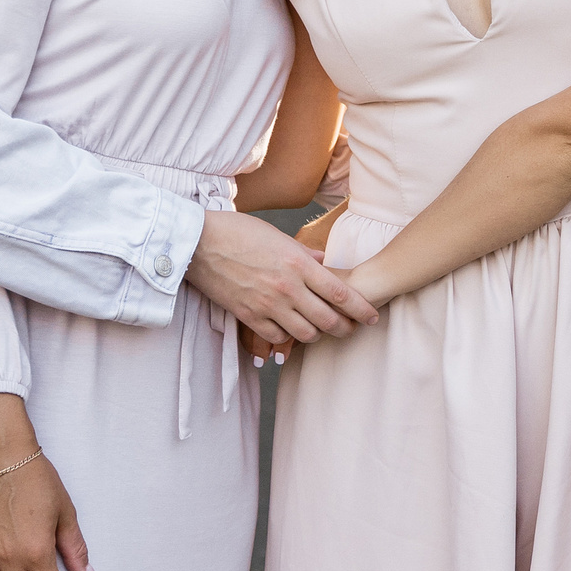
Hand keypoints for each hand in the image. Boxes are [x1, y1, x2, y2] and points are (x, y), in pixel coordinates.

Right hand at [186, 210, 378, 351]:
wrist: (199, 243)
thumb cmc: (238, 232)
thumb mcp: (278, 236)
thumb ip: (304, 254)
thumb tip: (324, 263)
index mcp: (298, 264)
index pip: (341, 294)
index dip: (361, 309)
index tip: (372, 317)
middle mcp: (287, 288)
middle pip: (329, 319)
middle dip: (346, 328)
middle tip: (352, 329)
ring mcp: (267, 305)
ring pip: (306, 334)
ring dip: (318, 335)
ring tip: (322, 331)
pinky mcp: (248, 316)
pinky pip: (277, 338)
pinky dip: (288, 338)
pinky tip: (292, 332)